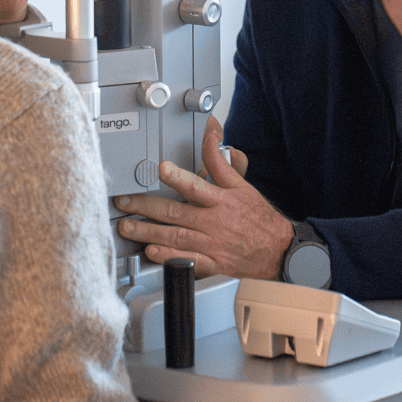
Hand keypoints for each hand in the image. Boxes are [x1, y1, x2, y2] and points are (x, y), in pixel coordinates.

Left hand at [113, 115, 292, 279]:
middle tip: (123, 203)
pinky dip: (168, 257)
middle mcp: (213, 223)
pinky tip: (151, 253)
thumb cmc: (258, 218)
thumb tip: (210, 138)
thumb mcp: (242, 186)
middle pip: (174, 213)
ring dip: (148, 232)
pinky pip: (187, 260)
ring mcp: (211, 245)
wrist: (278, 251)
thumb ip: (220, 163)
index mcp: (220, 201)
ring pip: (174, 237)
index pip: (196, 186)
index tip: (161, 168)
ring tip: (127, 228)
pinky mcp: (212, 264)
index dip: (178, 177)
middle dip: (145, 208)